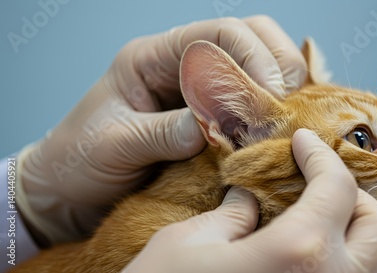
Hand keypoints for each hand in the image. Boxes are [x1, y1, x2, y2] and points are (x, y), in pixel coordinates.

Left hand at [16, 15, 307, 244]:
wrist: (70, 186)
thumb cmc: (79, 159)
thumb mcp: (114, 145)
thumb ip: (164, 133)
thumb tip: (215, 130)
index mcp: (153, 58)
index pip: (218, 33)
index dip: (252, 57)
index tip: (270, 96)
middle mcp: (182, 65)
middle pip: (250, 36)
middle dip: (277, 65)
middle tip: (285, 107)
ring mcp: (200, 89)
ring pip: (259, 64)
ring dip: (280, 88)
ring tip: (282, 122)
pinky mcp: (211, 116)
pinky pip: (252, 102)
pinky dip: (271, 112)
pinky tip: (274, 132)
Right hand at [123, 129, 376, 272]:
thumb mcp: (188, 244)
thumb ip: (230, 215)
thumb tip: (250, 200)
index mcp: (300, 251)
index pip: (337, 186)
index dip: (321, 155)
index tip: (303, 142)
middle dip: (356, 197)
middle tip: (319, 184)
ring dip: (355, 237)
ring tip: (318, 222)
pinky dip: (344, 267)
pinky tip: (309, 261)